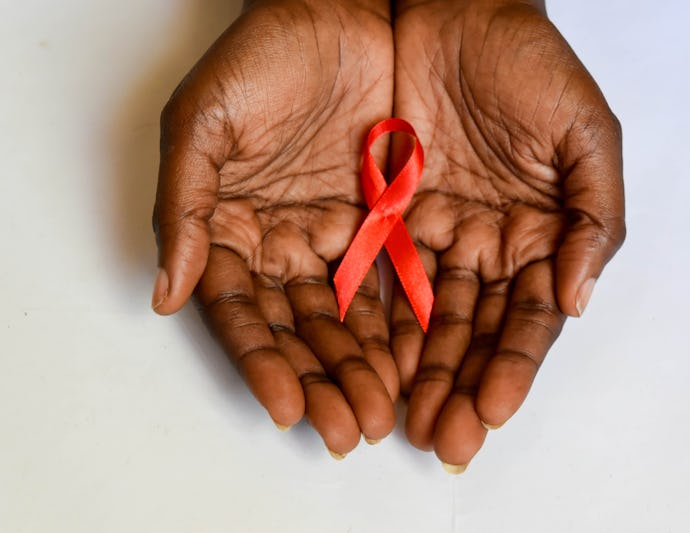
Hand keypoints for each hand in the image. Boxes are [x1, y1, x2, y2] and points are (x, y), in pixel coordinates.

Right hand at [152, 0, 395, 456]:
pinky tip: (416, 363)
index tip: (285, 407)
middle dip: (324, 381)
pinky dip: (406, 323)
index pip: (245, 312)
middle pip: (302, 327)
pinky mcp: (389, 220)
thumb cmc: (263, 56)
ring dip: (366, 368)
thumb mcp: (204, 123)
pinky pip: (398, 279)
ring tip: (386, 413)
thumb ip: (185, 208)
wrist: (340, 10)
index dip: (262, 362)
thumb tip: (164, 293)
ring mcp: (339, 235)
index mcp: (234, 228)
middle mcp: (286, 242)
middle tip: (350, 429)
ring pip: (352, 315)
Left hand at [391, 0, 625, 468]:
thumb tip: (577, 299)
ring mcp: (435, 235)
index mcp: (538, 235)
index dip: (512, 366)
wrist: (452, 10)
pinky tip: (369, 364)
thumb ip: (595, 215)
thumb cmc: (528, 63)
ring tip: (404, 421)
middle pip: (473, 331)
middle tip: (443, 440)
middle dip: (459, 387)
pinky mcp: (385, 216)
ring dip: (417, 372)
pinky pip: (378, 276)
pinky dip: (374, 321)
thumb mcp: (586, 131)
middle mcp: (486, 245)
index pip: (526, 317)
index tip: (492, 410)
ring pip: (424, 317)